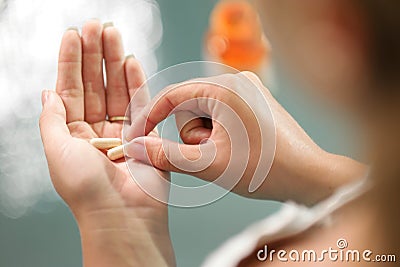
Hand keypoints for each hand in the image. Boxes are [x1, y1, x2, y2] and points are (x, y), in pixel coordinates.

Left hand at [39, 20, 173, 265]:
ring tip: (113, 33)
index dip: (71, 61)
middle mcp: (96, 130)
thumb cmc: (86, 189)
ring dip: (115, 61)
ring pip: (117, 88)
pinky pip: (140, 103)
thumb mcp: (57, 150)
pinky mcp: (145, 134)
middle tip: (96, 25)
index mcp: (72, 134)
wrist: (123, 215)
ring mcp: (121, 131)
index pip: (70, 89)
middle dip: (94, 54)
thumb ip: (52, 119)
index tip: (73, 34)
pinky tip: (131, 61)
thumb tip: (47, 91)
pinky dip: (136, 81)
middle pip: (94, 84)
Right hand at [125, 72, 365, 204]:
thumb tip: (134, 147)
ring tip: (228, 154)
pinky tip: (236, 148)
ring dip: (206, 136)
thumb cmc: (264, 169)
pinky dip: (218, 132)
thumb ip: (166, 155)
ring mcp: (249, 88)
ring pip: (204, 112)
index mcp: (224, 88)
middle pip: (189, 106)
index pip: (172, 96)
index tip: (137, 137)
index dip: (150, 117)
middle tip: (212, 155)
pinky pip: (221, 113)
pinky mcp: (255, 99)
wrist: (309, 175)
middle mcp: (237, 80)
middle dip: (192, 135)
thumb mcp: (208, 164)